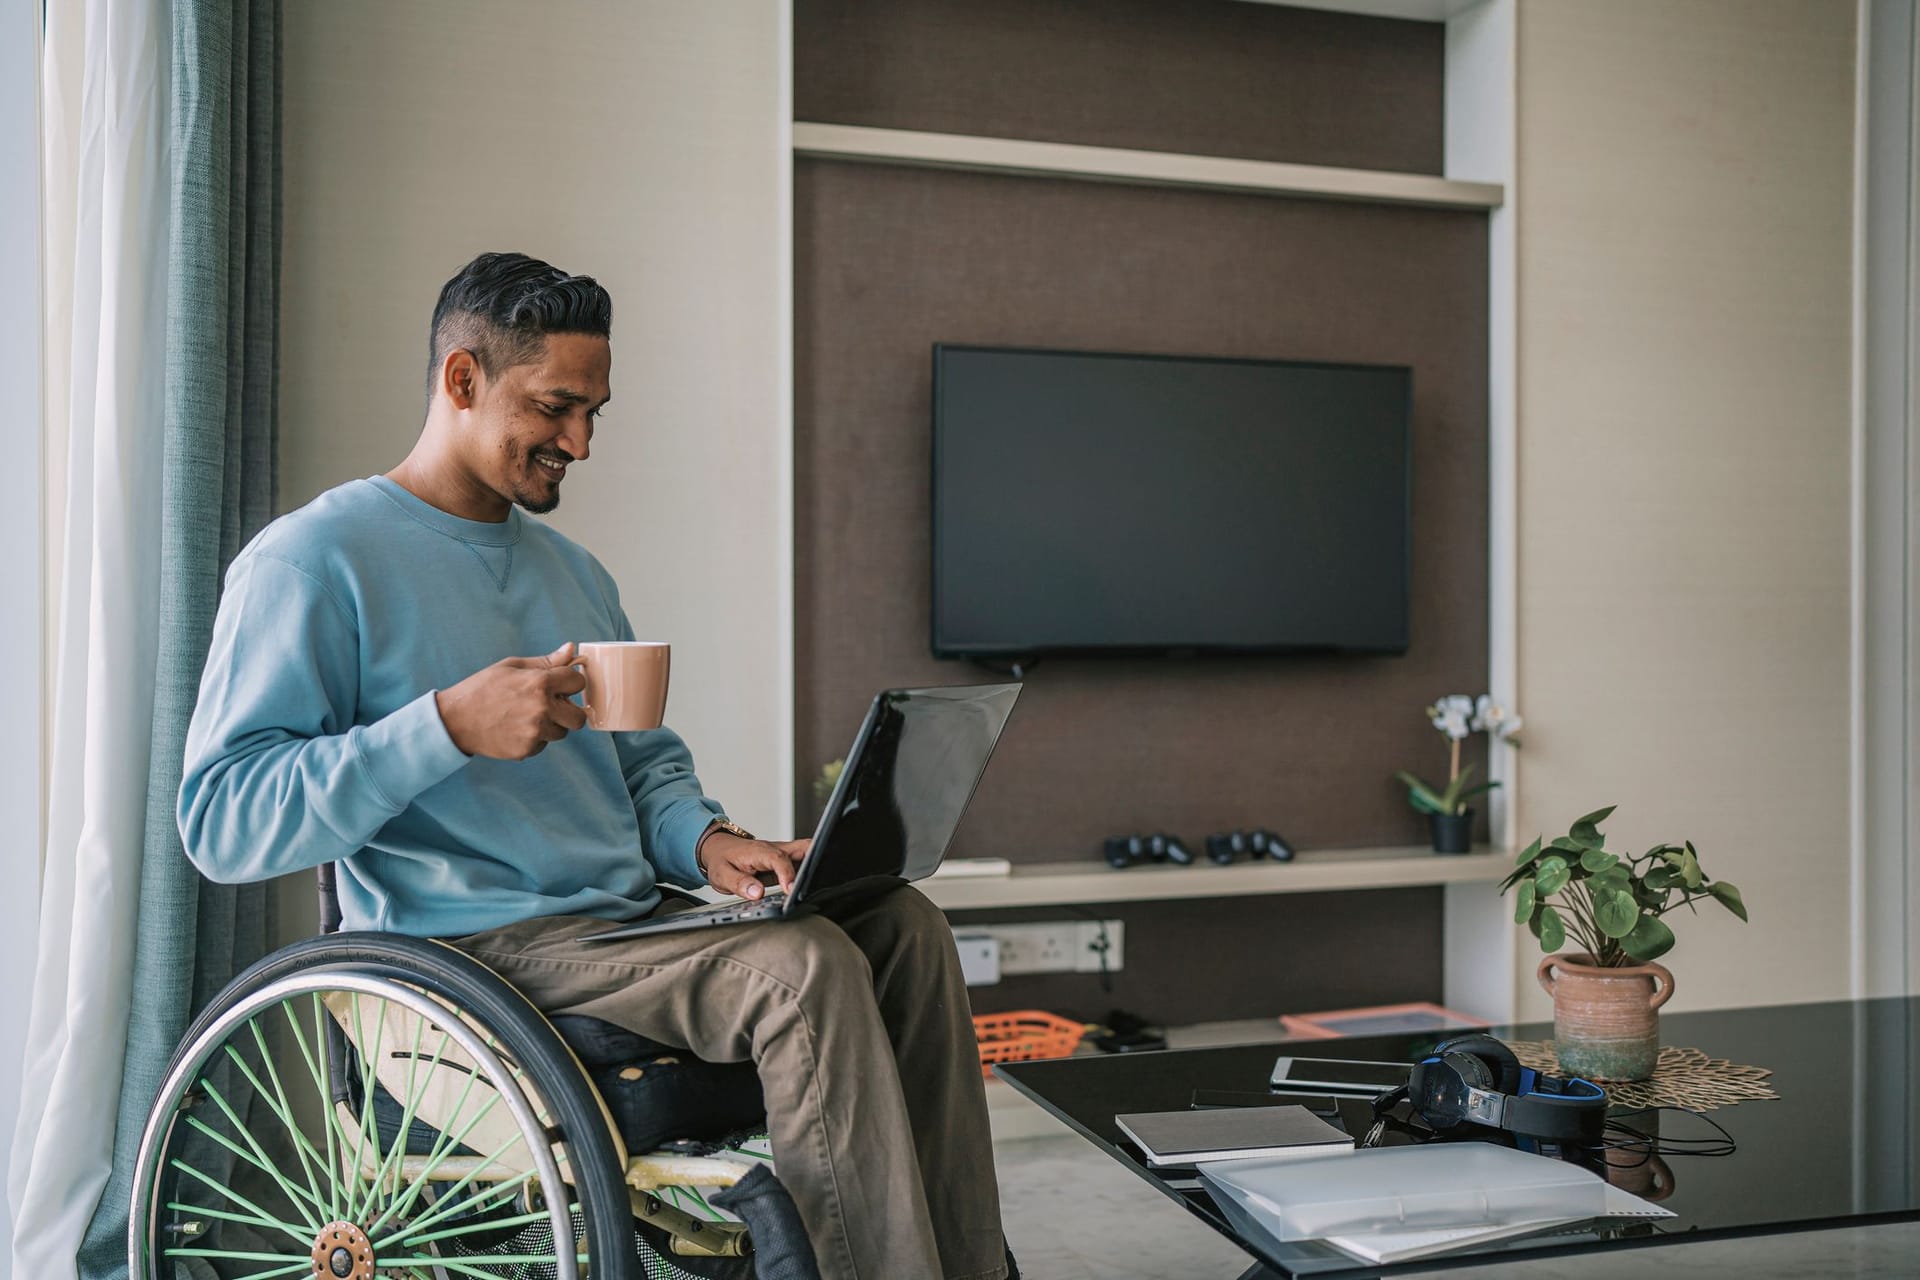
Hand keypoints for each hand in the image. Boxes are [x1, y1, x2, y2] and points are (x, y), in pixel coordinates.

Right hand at [434, 641, 587, 759]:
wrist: (455, 720)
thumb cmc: (482, 689)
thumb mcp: (512, 667)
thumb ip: (546, 661)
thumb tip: (571, 649)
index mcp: (540, 683)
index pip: (578, 683)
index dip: (570, 683)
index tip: (560, 685)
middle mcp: (542, 708)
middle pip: (578, 717)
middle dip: (568, 711)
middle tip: (550, 706)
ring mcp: (535, 732)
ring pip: (561, 732)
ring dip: (551, 726)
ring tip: (526, 716)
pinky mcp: (526, 750)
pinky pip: (543, 745)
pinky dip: (534, 739)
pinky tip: (515, 728)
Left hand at [697, 832, 811, 899]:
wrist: (719, 848)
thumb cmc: (721, 860)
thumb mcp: (722, 875)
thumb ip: (739, 883)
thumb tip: (757, 893)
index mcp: (759, 851)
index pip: (779, 859)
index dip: (787, 874)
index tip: (790, 890)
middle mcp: (774, 849)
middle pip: (803, 847)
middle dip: (816, 860)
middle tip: (819, 881)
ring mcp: (782, 853)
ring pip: (807, 852)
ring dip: (816, 865)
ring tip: (819, 885)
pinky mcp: (785, 860)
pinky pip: (803, 861)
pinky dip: (811, 870)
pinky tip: (812, 885)